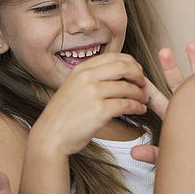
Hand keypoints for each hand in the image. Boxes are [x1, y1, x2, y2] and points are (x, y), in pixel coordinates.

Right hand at [31, 52, 148, 155]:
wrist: (50, 136)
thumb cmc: (63, 116)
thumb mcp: (72, 87)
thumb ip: (90, 77)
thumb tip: (115, 72)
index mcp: (81, 69)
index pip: (113, 56)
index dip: (130, 62)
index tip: (137, 70)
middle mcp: (87, 78)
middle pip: (123, 67)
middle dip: (138, 75)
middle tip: (144, 84)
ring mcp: (93, 93)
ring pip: (127, 87)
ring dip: (140, 93)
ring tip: (144, 99)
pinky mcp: (100, 111)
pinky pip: (126, 105)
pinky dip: (137, 107)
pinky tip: (139, 110)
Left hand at [131, 42, 194, 164]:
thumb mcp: (178, 159)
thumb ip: (156, 155)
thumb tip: (133, 153)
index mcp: (179, 116)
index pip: (158, 101)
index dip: (147, 89)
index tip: (136, 76)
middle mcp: (194, 106)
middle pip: (179, 83)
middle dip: (171, 67)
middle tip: (162, 51)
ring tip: (191, 44)